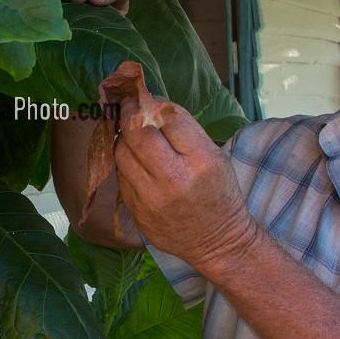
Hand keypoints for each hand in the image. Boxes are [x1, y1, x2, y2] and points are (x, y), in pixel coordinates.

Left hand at [113, 97, 256, 269]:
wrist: (217, 241)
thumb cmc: (218, 193)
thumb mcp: (215, 157)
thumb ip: (184, 132)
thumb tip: (149, 104)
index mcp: (201, 160)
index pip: (167, 117)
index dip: (152, 101)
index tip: (145, 97)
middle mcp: (174, 178)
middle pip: (138, 133)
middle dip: (128, 113)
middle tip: (126, 105)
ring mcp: (151, 197)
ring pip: (122, 153)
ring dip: (122, 137)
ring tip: (129, 131)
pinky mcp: (137, 211)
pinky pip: (121, 175)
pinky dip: (124, 161)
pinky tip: (133, 158)